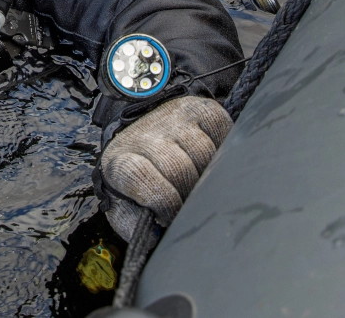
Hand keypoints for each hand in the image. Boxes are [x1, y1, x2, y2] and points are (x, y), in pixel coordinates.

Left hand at [100, 96, 231, 240]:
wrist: (140, 137)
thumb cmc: (138, 183)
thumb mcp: (127, 208)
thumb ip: (137, 225)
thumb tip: (160, 236)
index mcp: (119, 160)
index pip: (139, 175)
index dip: (163, 201)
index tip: (172, 216)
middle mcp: (144, 134)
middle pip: (177, 167)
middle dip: (191, 192)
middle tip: (194, 202)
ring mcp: (170, 118)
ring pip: (203, 151)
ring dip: (210, 172)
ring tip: (203, 182)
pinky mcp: (196, 107)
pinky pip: (221, 127)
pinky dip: (224, 145)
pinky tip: (214, 157)